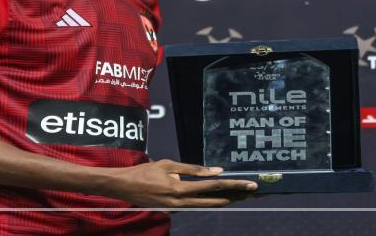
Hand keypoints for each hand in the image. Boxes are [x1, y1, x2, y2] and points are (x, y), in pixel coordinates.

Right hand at [101, 159, 256, 207]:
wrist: (123, 186)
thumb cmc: (144, 172)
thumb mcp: (169, 164)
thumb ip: (193, 169)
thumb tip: (215, 171)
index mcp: (180, 189)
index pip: (213, 186)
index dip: (232, 184)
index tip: (249, 184)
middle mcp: (180, 202)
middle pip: (214, 200)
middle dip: (234, 196)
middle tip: (252, 193)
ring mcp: (176, 209)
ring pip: (205, 206)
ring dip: (223, 200)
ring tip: (240, 195)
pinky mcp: (172, 210)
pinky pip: (193, 205)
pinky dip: (207, 201)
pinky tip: (217, 197)